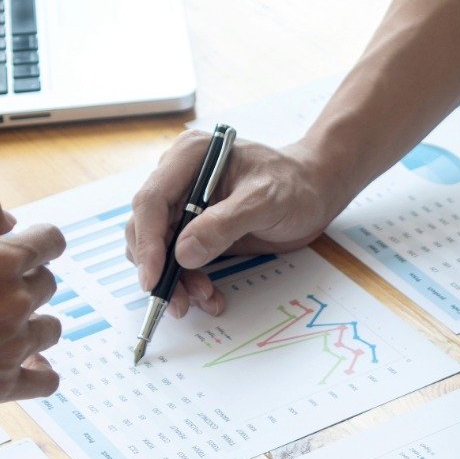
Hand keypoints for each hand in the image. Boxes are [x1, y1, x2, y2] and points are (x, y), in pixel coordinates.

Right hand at [0, 190, 65, 458]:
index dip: (37, 243)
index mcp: (1, 261)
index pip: (52, 240)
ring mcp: (14, 347)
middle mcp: (17, 303)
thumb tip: (10, 222)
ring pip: (50, 329)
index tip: (22, 250)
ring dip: (31, 324)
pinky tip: (24, 366)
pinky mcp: (3, 385)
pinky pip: (46, 380)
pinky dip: (39, 371)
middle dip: (24, 282)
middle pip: (47, 284)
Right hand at [127, 131, 337, 317]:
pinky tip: (209, 295)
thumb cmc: (294, 186)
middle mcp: (178, 179)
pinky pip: (177, 261)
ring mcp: (184, 206)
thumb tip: (183, 254)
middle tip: (177, 301)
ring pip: (158, 250)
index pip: (151, 200)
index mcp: (189, 157)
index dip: (147, 242)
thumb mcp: (265, 201)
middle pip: (146, 229)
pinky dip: (188, 283)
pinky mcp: (193, 230)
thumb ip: (224, 224)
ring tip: (203, 298)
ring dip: (174, 281)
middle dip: (159, 269)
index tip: (154, 277)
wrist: (313, 193)